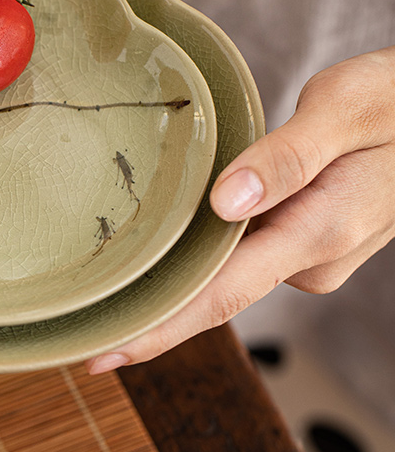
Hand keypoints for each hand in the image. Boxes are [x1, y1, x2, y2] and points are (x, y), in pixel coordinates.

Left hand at [86, 47, 394, 373]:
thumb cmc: (391, 99)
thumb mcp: (343, 111)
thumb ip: (286, 159)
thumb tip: (225, 203)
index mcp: (321, 229)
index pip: (225, 293)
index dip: (163, 327)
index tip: (106, 352)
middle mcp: (312, 256)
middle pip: (216, 295)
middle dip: (154, 316)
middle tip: (87, 326)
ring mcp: (310, 251)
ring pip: (227, 272)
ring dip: (175, 284)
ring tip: (112, 290)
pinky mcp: (305, 237)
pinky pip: (243, 254)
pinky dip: (203, 257)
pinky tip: (165, 249)